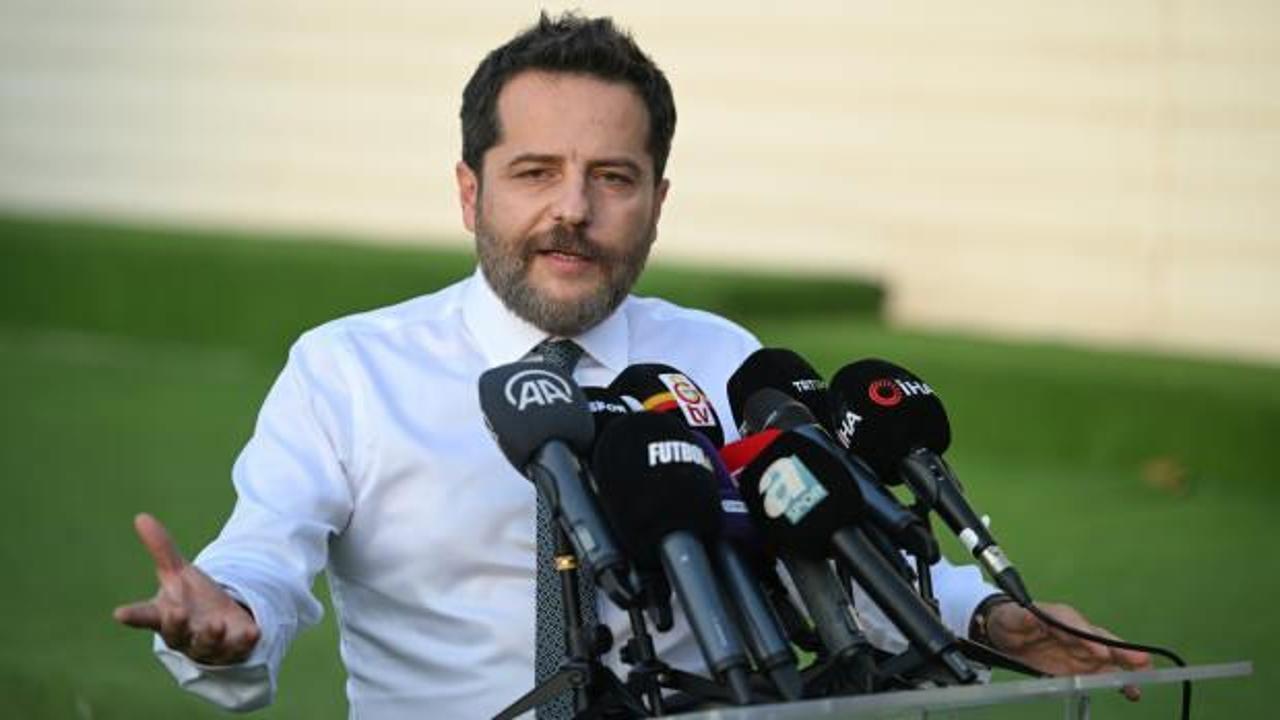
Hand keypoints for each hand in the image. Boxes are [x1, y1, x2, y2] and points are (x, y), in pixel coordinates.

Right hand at [113, 513, 259, 664]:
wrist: (221, 624)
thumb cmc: (192, 599)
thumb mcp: (178, 573)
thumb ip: (162, 550)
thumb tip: (141, 516)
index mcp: (166, 615)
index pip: (145, 616)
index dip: (133, 615)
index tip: (120, 613)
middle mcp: (184, 635)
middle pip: (175, 635)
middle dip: (176, 626)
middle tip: (177, 612)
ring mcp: (208, 646)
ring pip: (206, 646)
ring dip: (210, 636)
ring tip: (216, 624)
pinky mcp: (233, 649)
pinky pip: (238, 649)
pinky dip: (244, 642)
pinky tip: (253, 632)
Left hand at [986, 601, 1152, 700]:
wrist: (1005, 633)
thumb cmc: (1012, 620)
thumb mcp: (1012, 617)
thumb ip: (1022, 617)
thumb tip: (1029, 614)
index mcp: (1061, 617)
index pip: (1077, 627)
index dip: (1089, 639)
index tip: (1102, 652)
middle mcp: (1077, 633)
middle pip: (1101, 641)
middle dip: (1120, 651)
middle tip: (1140, 661)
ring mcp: (1081, 650)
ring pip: (1108, 659)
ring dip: (1126, 669)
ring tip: (1141, 681)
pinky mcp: (1080, 667)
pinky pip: (1101, 674)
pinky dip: (1116, 682)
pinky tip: (1130, 691)